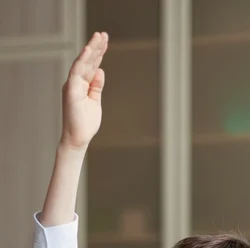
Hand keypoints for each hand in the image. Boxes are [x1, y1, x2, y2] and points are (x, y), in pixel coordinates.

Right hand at [61, 31, 107, 148]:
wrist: (78, 138)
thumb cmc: (85, 123)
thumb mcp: (95, 101)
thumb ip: (96, 86)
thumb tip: (100, 70)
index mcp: (82, 85)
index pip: (91, 66)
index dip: (98, 53)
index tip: (105, 41)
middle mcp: (76, 82)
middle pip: (87, 61)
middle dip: (96, 47)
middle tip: (103, 34)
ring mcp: (72, 85)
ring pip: (82, 63)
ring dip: (91, 49)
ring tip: (99, 37)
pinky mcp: (71, 90)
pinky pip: (76, 72)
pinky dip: (82, 60)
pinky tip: (89, 50)